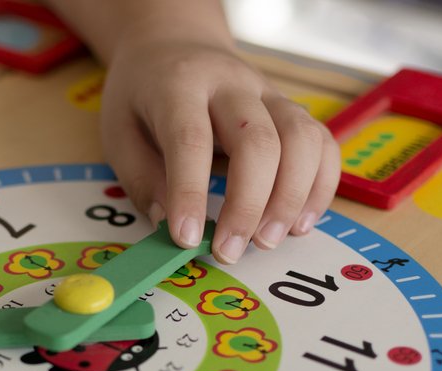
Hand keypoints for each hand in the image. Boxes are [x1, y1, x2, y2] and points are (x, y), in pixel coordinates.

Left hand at [99, 39, 340, 261]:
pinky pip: (323, 144)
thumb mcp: (119, 132)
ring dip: (291, 198)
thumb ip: (141, 179)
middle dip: (248, 204)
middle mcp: (232, 84)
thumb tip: (168, 225)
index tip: (187, 239)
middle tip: (230, 251)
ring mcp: (270, 94)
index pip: (191, 139)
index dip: (191, 193)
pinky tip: (298, 223)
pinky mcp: (292, 110)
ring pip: (301, 139)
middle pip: (258, 141)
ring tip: (267, 241)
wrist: (175, 48)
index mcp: (179, 86)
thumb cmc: (143, 97)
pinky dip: (320, 188)